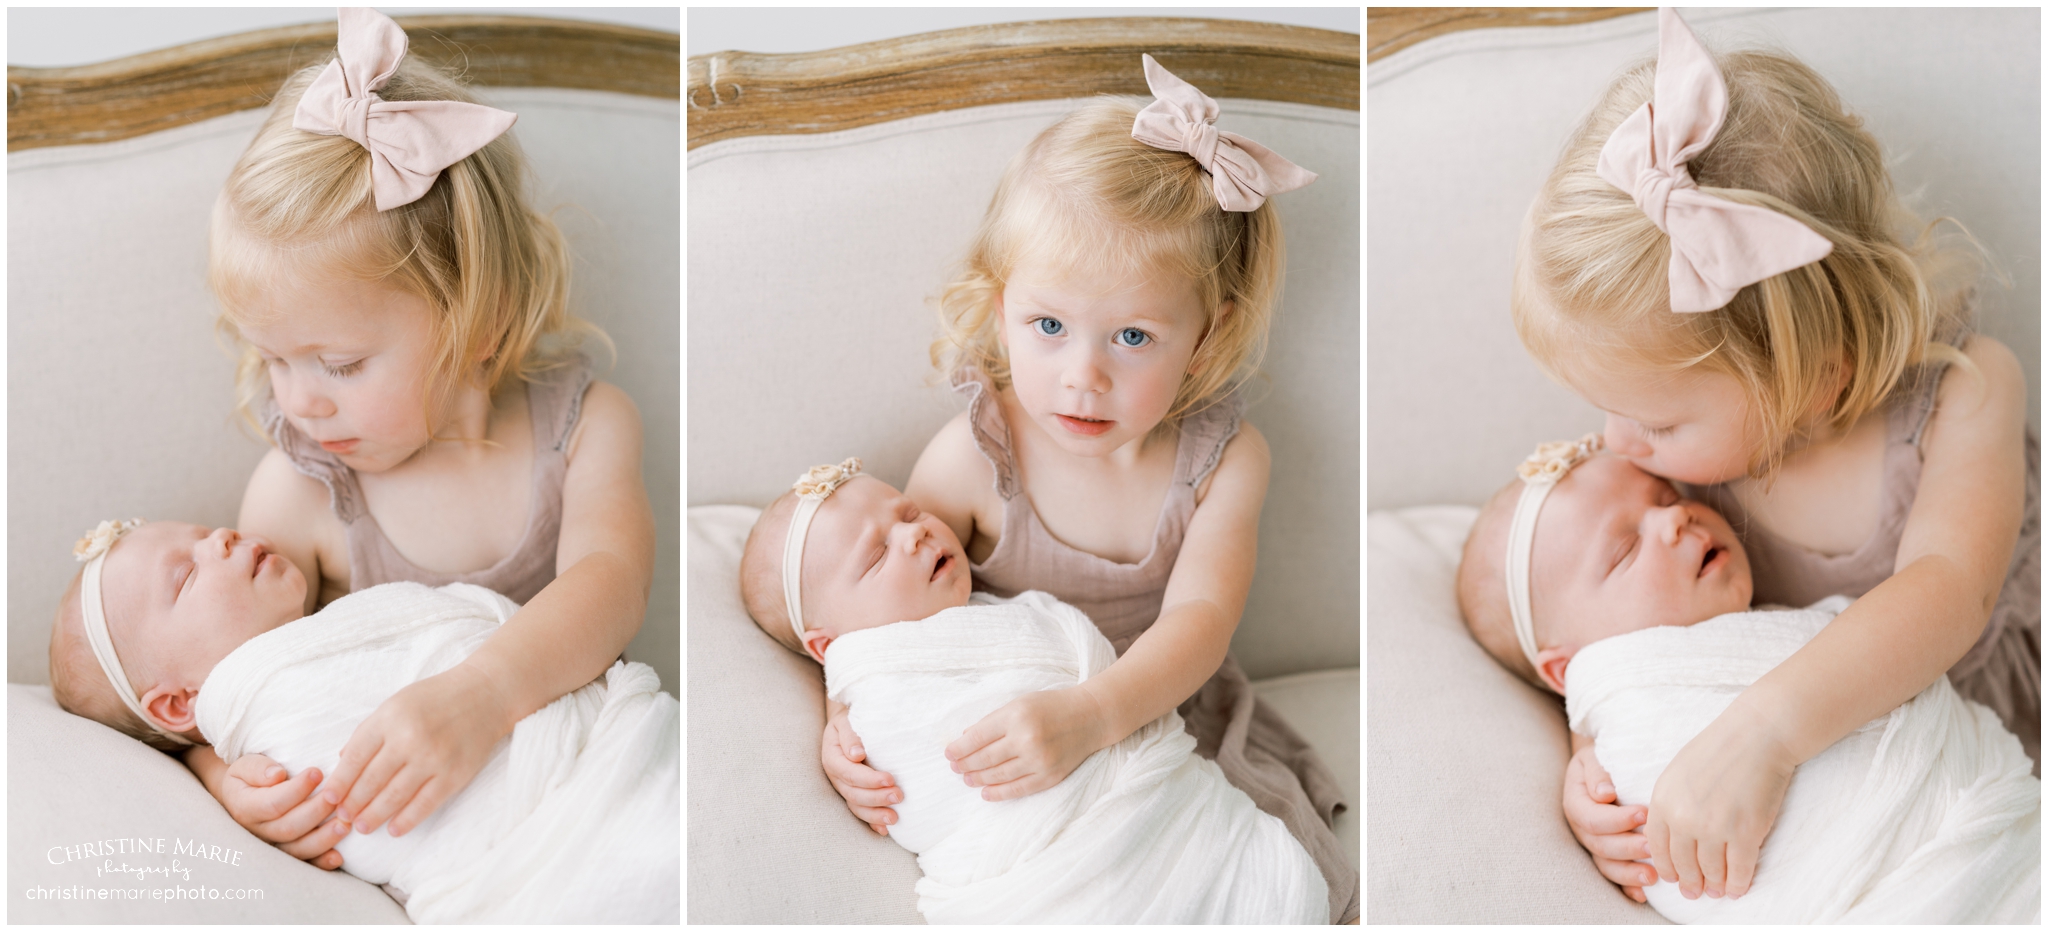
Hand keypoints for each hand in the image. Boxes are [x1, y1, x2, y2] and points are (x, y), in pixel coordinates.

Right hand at [217, 753, 349, 869]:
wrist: (245, 797)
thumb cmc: (252, 776)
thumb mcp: (245, 766)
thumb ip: (257, 769)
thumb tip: (276, 775)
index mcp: (246, 808)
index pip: (272, 803)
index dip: (296, 790)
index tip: (317, 772)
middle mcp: (259, 832)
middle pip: (288, 827)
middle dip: (316, 812)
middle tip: (337, 796)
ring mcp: (274, 846)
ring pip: (298, 849)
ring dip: (323, 839)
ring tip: (345, 824)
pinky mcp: (288, 854)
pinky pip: (305, 863)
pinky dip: (321, 862)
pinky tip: (338, 857)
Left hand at [321, 663, 509, 837]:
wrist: (486, 694)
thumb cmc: (436, 699)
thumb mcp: (396, 704)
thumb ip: (369, 731)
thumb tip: (343, 763)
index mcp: (390, 718)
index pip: (355, 758)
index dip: (339, 783)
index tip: (328, 800)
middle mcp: (409, 738)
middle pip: (371, 781)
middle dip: (352, 804)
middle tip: (342, 820)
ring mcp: (433, 758)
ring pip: (394, 796)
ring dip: (374, 816)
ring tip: (362, 828)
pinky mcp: (455, 774)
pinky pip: (425, 803)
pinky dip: (407, 819)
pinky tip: (394, 829)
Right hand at [821, 706, 898, 834]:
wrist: (849, 724)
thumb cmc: (852, 719)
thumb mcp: (847, 720)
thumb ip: (850, 735)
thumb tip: (856, 754)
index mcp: (832, 757)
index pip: (848, 772)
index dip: (868, 779)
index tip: (890, 778)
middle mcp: (836, 776)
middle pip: (853, 793)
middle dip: (876, 798)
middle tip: (899, 796)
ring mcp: (843, 788)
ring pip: (856, 806)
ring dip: (875, 814)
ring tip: (894, 818)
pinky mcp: (853, 794)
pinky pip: (860, 812)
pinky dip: (872, 822)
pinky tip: (885, 830)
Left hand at [944, 685, 1108, 800]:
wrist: (1090, 717)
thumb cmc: (1051, 706)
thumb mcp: (1020, 703)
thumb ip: (994, 720)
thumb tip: (966, 738)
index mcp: (1016, 716)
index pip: (977, 737)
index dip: (959, 747)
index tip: (949, 753)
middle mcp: (1026, 738)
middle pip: (985, 758)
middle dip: (965, 764)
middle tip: (955, 767)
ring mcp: (1039, 760)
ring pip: (998, 775)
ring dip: (977, 779)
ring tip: (967, 778)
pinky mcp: (1049, 776)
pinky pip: (1018, 789)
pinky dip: (998, 793)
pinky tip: (985, 792)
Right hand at [1562, 744, 1651, 901]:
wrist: (1602, 767)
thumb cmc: (1603, 760)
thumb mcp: (1594, 757)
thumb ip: (1597, 772)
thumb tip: (1603, 793)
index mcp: (1575, 802)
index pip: (1591, 817)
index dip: (1616, 819)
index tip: (1643, 814)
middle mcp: (1580, 827)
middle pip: (1599, 844)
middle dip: (1627, 847)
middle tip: (1652, 846)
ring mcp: (1592, 844)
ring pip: (1605, 865)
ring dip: (1627, 873)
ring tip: (1652, 877)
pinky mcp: (1606, 855)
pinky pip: (1613, 875)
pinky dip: (1626, 887)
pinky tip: (1642, 895)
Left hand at [1645, 723, 1794, 900]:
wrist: (1757, 735)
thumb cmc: (1718, 750)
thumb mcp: (1678, 773)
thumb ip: (1670, 803)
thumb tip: (1671, 835)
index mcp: (1663, 801)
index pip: (1657, 847)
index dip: (1666, 867)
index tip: (1672, 877)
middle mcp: (1684, 818)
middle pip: (1683, 864)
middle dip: (1689, 882)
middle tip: (1694, 891)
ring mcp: (1714, 828)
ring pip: (1711, 871)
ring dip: (1714, 886)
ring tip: (1716, 891)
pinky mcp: (1745, 833)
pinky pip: (1738, 870)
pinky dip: (1738, 884)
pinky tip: (1737, 888)